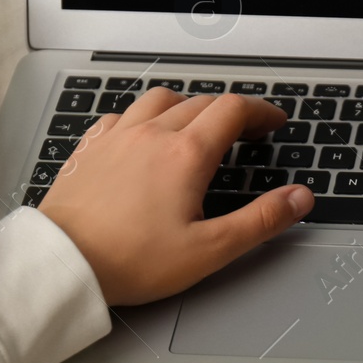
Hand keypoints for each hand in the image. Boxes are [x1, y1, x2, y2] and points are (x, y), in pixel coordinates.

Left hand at [38, 88, 313, 305]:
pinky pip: (122, 115)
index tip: (273, 122)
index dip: (260, 111)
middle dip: (231, 111)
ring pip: (160, 99)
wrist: (64, 263)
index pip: (233, 110)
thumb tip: (298, 199)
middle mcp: (152, 134)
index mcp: (186, 154)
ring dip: (187, 105)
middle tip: (246, 129)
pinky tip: (144, 133)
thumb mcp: (210, 249)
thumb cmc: (131, 261)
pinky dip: (144, 116)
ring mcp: (117, 137)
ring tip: (198, 123)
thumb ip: (260, 220)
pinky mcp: (90, 148)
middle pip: (201, 102)